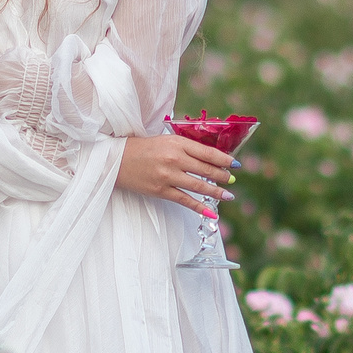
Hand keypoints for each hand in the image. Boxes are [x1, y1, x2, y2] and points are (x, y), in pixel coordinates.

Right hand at [118, 131, 236, 216]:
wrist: (117, 160)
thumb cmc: (144, 148)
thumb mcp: (166, 140)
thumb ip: (186, 147)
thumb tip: (210, 158)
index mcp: (177, 142)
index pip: (207, 152)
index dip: (224, 159)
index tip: (234, 164)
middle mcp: (174, 158)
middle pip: (206, 169)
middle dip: (223, 176)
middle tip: (232, 179)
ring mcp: (168, 176)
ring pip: (198, 185)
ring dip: (216, 191)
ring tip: (228, 195)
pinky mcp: (161, 190)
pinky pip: (185, 200)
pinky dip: (199, 207)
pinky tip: (211, 212)